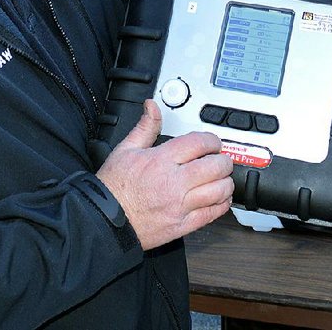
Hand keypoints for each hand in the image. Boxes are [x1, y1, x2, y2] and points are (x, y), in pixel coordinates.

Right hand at [96, 99, 233, 250]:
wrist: (105, 219)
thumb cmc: (114, 186)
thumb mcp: (126, 149)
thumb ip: (145, 127)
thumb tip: (152, 107)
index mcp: (162, 160)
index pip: (199, 143)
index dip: (212, 140)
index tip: (212, 143)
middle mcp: (174, 182)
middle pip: (215, 167)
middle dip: (223, 160)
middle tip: (220, 159)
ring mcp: (180, 205)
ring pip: (219, 191)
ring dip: (226, 183)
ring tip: (221, 178)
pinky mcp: (183, 225)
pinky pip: (212, 214)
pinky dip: (221, 204)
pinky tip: (218, 198)